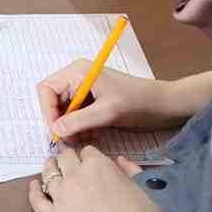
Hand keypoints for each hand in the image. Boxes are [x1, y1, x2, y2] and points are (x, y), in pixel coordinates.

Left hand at [28, 146, 176, 211]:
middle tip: (72, 166)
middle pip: (65, 158)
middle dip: (69, 160)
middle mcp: (75, 175)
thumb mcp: (145, 187)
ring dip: (51, 169)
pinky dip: (34, 190)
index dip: (90, 158)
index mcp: (99, 164)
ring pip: (49, 174)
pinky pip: (37, 200)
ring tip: (53, 170)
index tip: (92, 164)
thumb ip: (130, 170)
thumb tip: (119, 160)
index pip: (88, 151)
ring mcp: (61, 196)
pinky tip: (35, 185)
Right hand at [36, 61, 211, 143]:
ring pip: (65, 111)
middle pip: (54, 101)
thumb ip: (79, 120)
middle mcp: (78, 77)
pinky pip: (77, 115)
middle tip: (71, 140)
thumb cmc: (138, 102)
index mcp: (78, 71)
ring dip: (71, 127)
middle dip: (61, 122)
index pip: (47, 89)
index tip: (58, 132)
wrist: (164, 105)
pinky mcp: (94, 101)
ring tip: (85, 138)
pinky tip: (93, 135)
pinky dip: (81, 127)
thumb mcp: (107, 112)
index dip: (48, 111)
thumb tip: (55, 130)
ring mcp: (86, 89)